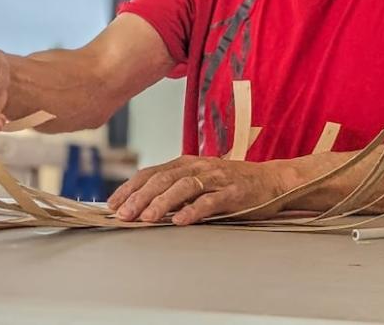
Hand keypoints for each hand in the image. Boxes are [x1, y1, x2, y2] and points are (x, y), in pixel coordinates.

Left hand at [107, 155, 290, 225]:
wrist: (270, 181)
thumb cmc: (229, 184)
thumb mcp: (198, 181)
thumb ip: (173, 189)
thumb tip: (140, 206)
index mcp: (186, 163)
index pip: (151, 172)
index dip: (130, 187)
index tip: (113, 204)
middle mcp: (198, 166)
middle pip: (163, 179)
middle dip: (140, 197)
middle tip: (124, 215)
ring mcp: (216, 178)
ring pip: (183, 187)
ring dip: (162, 203)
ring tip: (147, 218)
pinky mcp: (233, 192)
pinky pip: (210, 201)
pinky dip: (194, 210)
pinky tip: (180, 221)